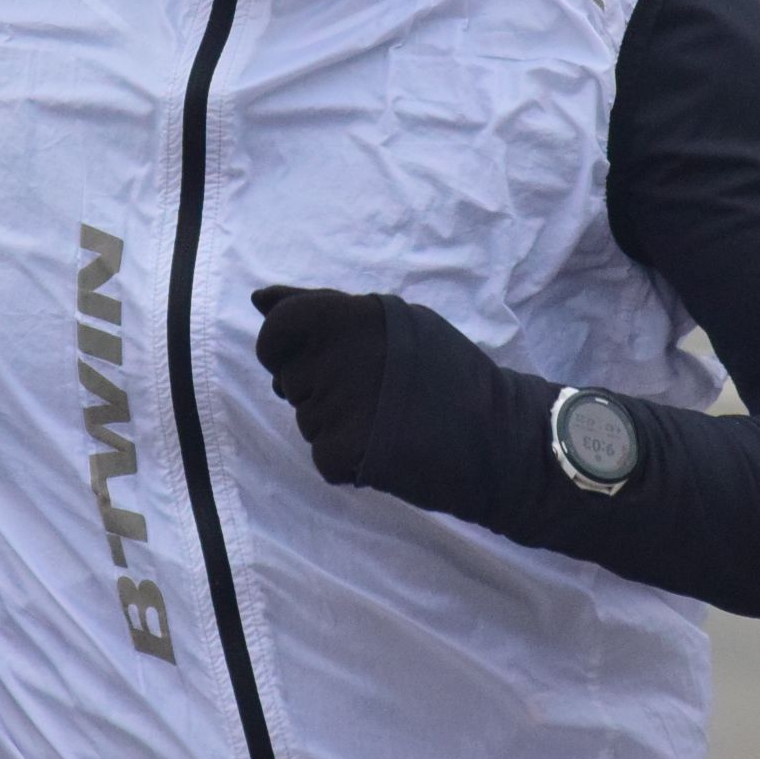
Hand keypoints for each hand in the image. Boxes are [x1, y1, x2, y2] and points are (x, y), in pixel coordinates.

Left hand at [253, 284, 549, 528]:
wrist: (500, 440)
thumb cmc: (446, 373)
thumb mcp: (392, 321)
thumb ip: (322, 307)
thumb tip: (259, 299)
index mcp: (349, 315)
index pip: (276, 329)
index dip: (288, 349)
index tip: (320, 359)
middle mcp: (337, 355)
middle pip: (288, 378)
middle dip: (318, 388)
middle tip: (374, 394)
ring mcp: (337, 405)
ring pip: (306, 419)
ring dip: (336, 424)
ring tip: (389, 419)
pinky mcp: (341, 452)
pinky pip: (323, 455)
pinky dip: (348, 460)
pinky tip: (387, 448)